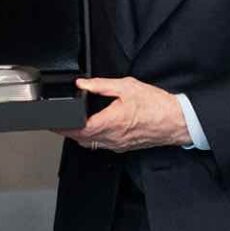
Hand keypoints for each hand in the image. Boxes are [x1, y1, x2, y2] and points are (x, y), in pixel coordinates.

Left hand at [62, 77, 190, 152]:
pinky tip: (92, 129)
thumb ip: (101, 85)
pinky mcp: (125, 147)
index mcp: (111, 122)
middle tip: (57, 123)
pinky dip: (92, 138)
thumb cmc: (156, 105)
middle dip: (67, 132)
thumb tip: (82, 83)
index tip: (52, 122)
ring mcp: (119, 145)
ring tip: (70, 125)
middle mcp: (113, 138)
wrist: (177, 121)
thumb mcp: (127, 86)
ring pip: (91, 144)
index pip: (79, 130)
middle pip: (81, 139)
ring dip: (79, 136)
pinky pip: (102, 145)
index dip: (63, 127)